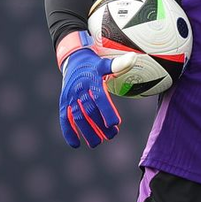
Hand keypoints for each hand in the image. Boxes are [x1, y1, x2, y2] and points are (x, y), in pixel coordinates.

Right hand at [56, 31, 135, 148]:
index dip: (107, 111)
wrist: (73, 60)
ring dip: (87, 131)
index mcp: (92, 80)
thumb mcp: (106, 63)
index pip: (99, 97)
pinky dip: (68, 131)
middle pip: (90, 110)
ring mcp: (70, 97)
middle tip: (112, 136)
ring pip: (78, 117)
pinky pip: (65, 118)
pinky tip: (76, 144)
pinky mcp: (64, 102)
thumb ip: (119, 65)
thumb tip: (134, 57)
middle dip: (100, 125)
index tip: (115, 124)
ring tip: (98, 143)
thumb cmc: (94, 65)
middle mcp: (79, 89)